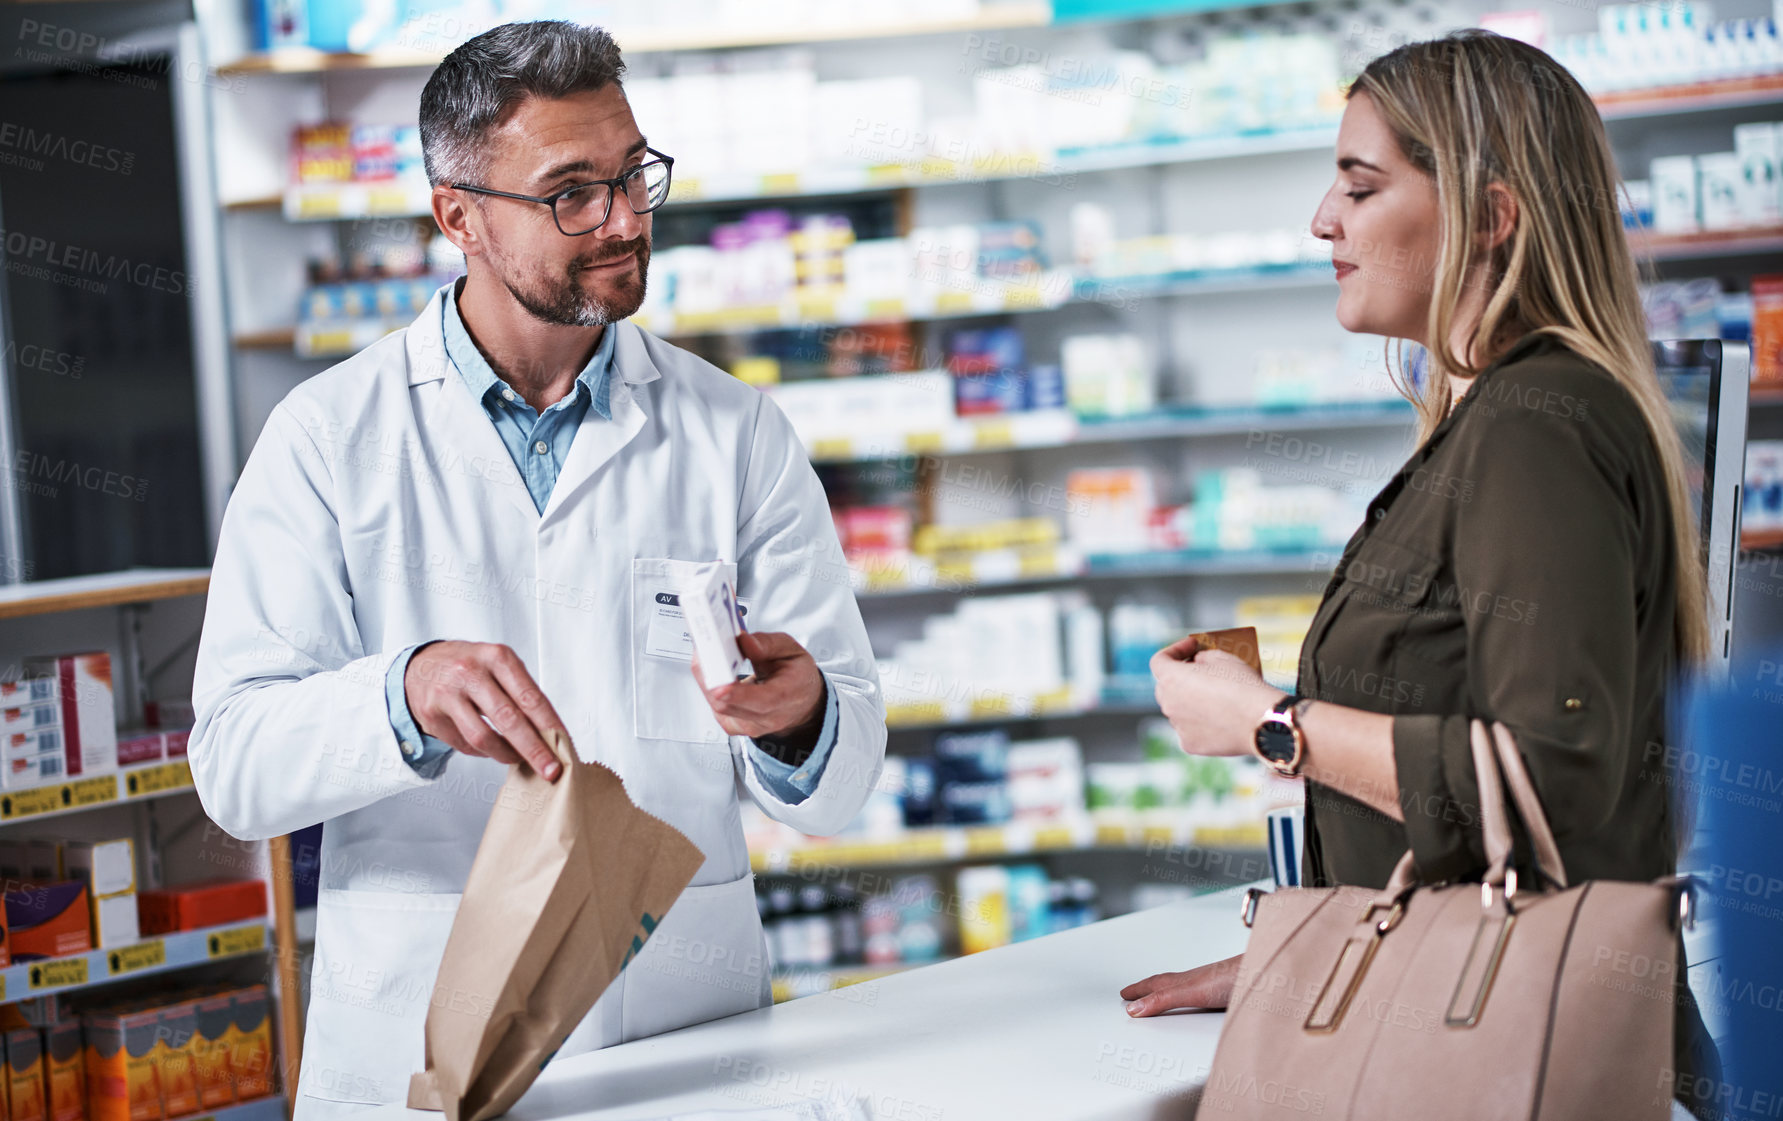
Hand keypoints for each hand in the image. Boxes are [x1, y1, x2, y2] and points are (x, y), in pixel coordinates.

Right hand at [405, 641, 564, 780]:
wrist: (421, 665)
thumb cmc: (470, 667)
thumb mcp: (498, 665)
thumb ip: (522, 693)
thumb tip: (550, 733)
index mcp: (497, 657)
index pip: (530, 697)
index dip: (550, 725)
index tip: (564, 746)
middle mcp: (470, 672)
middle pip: (509, 719)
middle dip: (534, 750)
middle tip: (550, 770)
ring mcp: (448, 693)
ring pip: (483, 737)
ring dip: (507, 755)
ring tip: (518, 759)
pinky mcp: (432, 714)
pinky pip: (464, 744)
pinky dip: (483, 752)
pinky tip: (490, 748)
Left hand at [693, 631, 824, 739]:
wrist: (803, 702)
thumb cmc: (798, 677)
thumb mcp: (792, 650)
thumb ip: (767, 643)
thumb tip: (743, 641)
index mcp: (786, 696)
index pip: (761, 701)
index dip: (736, 693)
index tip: (719, 683)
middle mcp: (767, 717)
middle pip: (728, 704)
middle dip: (711, 676)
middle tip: (704, 651)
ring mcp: (749, 726)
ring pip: (717, 705)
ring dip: (708, 679)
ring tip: (709, 656)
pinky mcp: (734, 726)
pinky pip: (715, 707)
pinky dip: (710, 688)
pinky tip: (713, 672)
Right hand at [1121, 953, 1241, 1015]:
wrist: (1265, 974)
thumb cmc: (1232, 977)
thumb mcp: (1190, 991)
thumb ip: (1163, 1000)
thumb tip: (1135, 1008)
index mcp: (1183, 981)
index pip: (1155, 985)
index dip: (1138, 990)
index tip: (1124, 994)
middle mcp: (1195, 982)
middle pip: (1166, 985)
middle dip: (1148, 990)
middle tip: (1133, 994)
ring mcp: (1210, 988)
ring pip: (1183, 991)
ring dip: (1168, 994)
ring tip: (1159, 998)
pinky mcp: (1225, 996)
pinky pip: (1200, 998)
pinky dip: (1190, 1000)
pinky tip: (1198, 1005)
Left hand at [1150, 635, 1283, 756]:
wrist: (1262, 720)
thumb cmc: (1243, 685)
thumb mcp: (1222, 658)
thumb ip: (1202, 658)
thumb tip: (1196, 664)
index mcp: (1171, 679)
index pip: (1159, 661)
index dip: (1175, 650)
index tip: (1192, 647)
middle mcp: (1168, 704)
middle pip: (1165, 687)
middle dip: (1179, 677)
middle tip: (1197, 671)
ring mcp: (1178, 726)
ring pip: (1178, 710)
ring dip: (1189, 701)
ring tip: (1212, 696)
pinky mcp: (1190, 744)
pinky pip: (1190, 730)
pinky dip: (1199, 723)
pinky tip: (1218, 718)